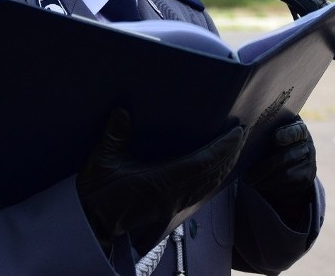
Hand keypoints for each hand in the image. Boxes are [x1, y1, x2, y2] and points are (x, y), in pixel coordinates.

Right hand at [77, 108, 244, 251]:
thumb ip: (114, 136)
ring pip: (209, 186)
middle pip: (212, 174)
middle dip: (229, 154)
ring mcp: (173, 205)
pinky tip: (217, 173)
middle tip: (241, 135)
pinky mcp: (170, 211)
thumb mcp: (102, 161)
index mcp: (162, 182)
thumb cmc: (97, 192)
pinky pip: (201, 195)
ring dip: (224, 167)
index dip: (222, 148)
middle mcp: (174, 196)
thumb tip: (121, 111)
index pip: (202, 163)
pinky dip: (214, 181)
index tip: (236, 133)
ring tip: (234, 151)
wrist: (93, 223)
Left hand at [242, 118, 316, 226]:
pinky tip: (257, 185)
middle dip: (264, 167)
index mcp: (298, 128)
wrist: (291, 162)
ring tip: (247, 181)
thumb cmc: (273, 142)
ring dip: (264, 179)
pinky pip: (288, 184)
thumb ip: (264, 132)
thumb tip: (241, 134)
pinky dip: (270, 185)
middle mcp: (307, 144)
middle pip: (287, 156)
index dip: (288, 133)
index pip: (297, 130)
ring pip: (286, 173)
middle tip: (245, 175)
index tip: (276, 137)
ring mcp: (309, 162)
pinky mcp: (306, 178)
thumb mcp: (271, 134)